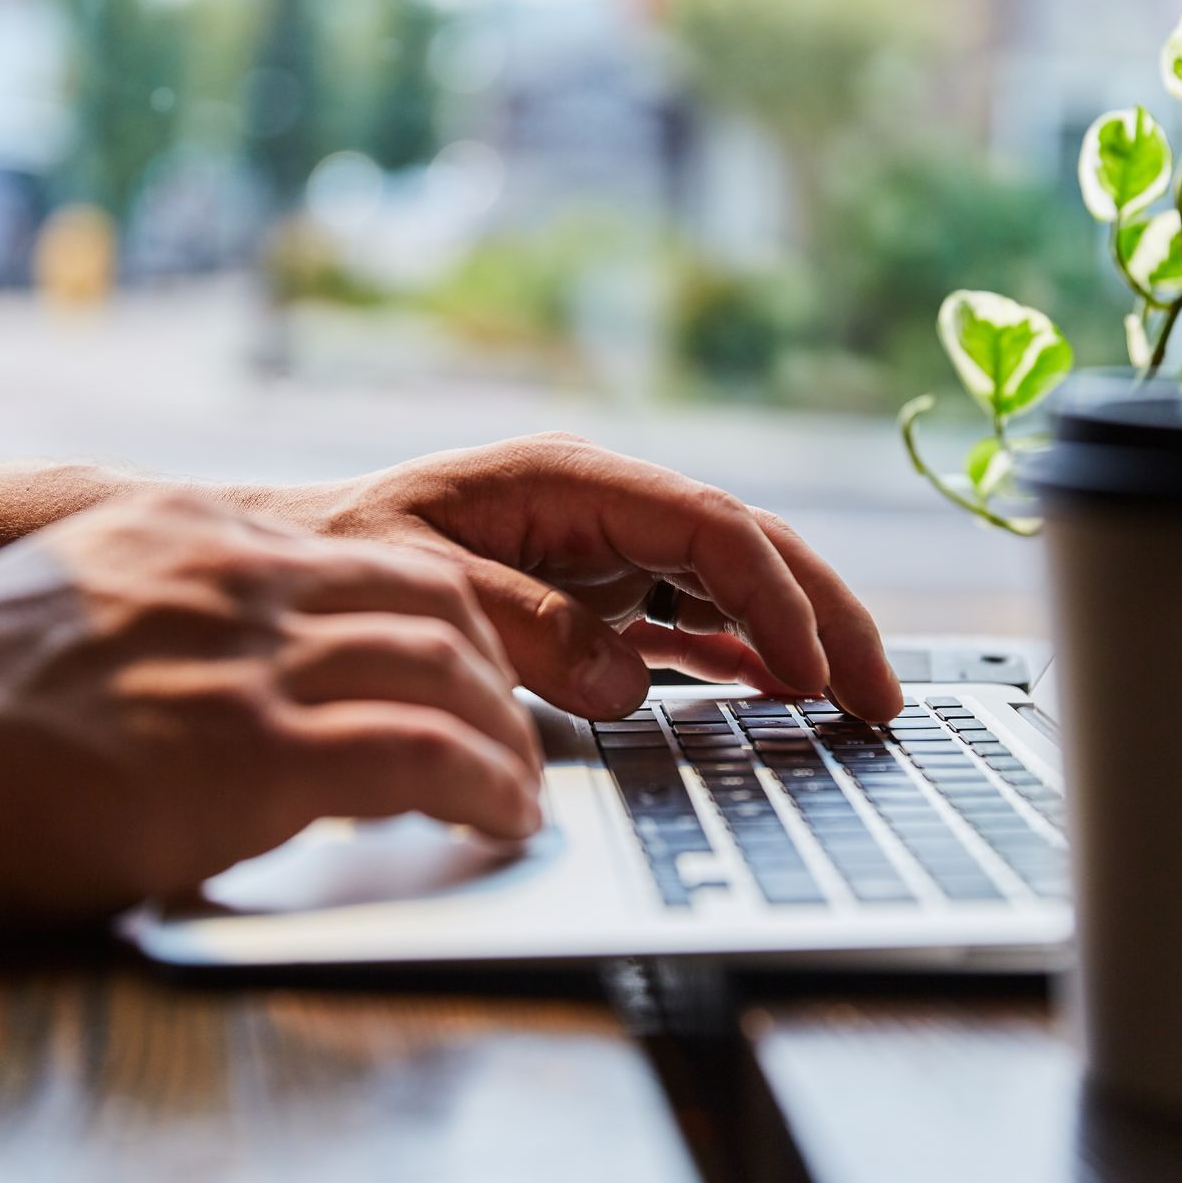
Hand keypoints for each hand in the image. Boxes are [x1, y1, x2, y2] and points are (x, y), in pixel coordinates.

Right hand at [0, 492, 540, 929]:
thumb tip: (240, 657)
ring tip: (517, 789)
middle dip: (495, 671)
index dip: (450, 621)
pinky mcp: (252, 751)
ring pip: (443, 669)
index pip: (375, 559)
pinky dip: (480, 787)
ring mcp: (248, 659)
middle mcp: (235, 575)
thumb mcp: (75, 598)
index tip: (474, 667)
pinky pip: (419, 755)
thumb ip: (173, 605)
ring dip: (503, 738)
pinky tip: (496, 817)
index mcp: (193, 532)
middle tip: (513, 731)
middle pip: (433, 600)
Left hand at [279, 434, 903, 722]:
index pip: (710, 525)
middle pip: (750, 549)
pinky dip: (746, 657)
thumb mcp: (418, 582)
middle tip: (881, 693)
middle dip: (823, 616)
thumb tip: (624, 678)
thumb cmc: (346, 557)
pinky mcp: (602, 595)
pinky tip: (785, 692)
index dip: (773, 595)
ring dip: (800, 639)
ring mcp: (610, 552)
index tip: (809, 668)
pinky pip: (695, 623)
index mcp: (572, 481)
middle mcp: (606, 509)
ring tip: (858, 701)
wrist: (300, 567)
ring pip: (737, 586)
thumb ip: (520, 621)